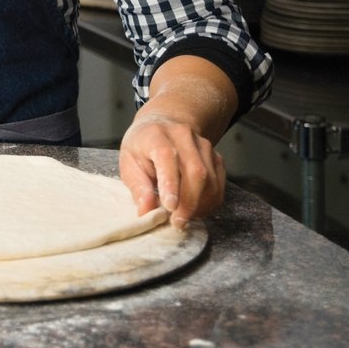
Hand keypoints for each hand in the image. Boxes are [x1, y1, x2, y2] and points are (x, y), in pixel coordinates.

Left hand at [119, 107, 225, 228]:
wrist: (162, 125)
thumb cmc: (143, 146)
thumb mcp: (129, 162)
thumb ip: (138, 186)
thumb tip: (146, 210)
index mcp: (156, 134)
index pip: (167, 156)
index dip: (170, 183)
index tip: (169, 207)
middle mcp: (183, 134)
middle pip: (195, 171)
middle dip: (188, 202)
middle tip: (177, 222)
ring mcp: (203, 144)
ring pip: (210, 179)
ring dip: (199, 204)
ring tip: (184, 216)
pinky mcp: (215, 156)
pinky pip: (219, 184)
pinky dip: (209, 202)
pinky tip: (195, 208)